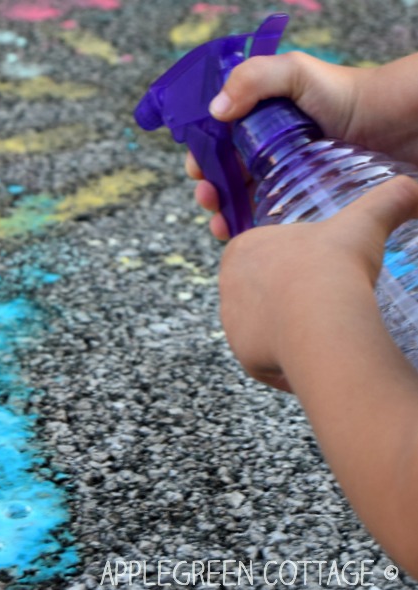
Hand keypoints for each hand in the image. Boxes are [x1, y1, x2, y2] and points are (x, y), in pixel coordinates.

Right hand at [188, 51, 417, 239]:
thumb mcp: (295, 72)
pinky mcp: (296, 203)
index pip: (217, 144)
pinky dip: (247, 229)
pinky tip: (241, 234)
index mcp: (256, 124)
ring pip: (240, 202)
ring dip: (221, 215)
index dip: (202, 158)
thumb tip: (215, 111)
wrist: (393, 125)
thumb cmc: (346, 95)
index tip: (198, 171)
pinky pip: (265, 220)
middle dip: (208, 190)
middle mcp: (264, 153)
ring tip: (220, 223)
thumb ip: (253, 79)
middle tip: (209, 198)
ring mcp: (280, 181)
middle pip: (223, 176)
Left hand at [218, 176, 417, 391]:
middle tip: (320, 303)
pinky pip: (264, 362)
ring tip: (318, 331)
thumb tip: (415, 188)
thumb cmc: (332, 266)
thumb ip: (387, 201)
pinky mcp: (242, 356)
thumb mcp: (363, 223)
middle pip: (260, 293)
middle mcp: (228, 286)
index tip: (314, 271)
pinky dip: (286, 363)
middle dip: (285, 298)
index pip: (261, 254)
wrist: (322, 318)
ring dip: (285, 330)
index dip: (289, 262)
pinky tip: (310, 358)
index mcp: (241, 249)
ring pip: (262, 328)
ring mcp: (232, 324)